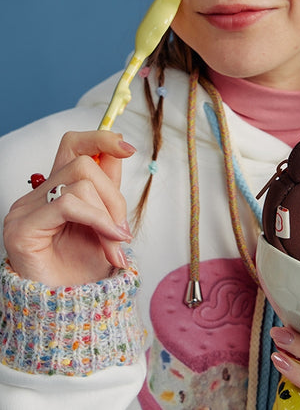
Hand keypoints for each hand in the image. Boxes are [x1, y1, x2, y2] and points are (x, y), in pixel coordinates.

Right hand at [3, 131, 135, 286]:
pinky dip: (98, 220)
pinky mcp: (23, 228)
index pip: (73, 145)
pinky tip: (110, 241)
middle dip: (114, 196)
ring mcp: (26, 209)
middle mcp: (38, 194)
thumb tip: (121, 151)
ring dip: (109, 215)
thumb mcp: (106, 221)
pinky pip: (69, 203)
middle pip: (83, 162)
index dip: (101, 139)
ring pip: (80, 181)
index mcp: (57, 189)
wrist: (69, 308)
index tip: (128, 149)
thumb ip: (108, 189)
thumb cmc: (85, 267)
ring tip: (115, 245)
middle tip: (122, 231)